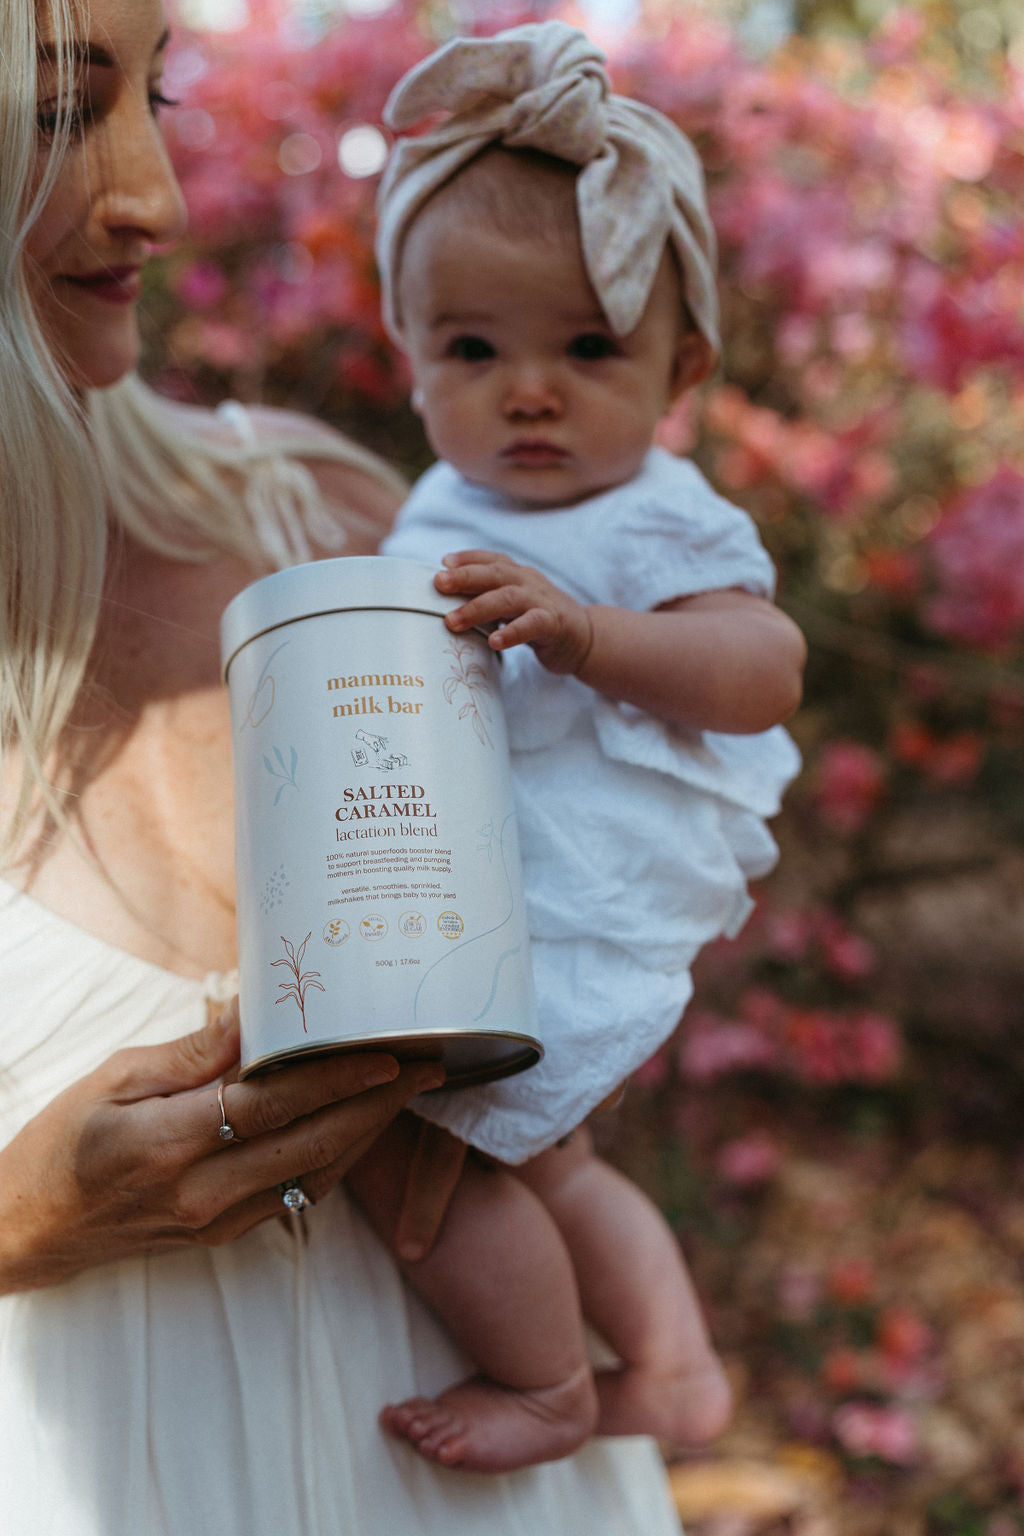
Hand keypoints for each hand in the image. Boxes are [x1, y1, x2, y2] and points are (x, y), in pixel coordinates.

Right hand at [0, 999, 442, 1293]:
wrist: (29, 1229)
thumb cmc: (62, 1143)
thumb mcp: (114, 1079)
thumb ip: (192, 1053)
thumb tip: (252, 1009)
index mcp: (170, 1144)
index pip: (274, 1105)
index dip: (338, 1079)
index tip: (388, 1053)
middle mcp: (203, 1192)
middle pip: (312, 1144)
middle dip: (378, 1105)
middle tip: (427, 1066)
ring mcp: (217, 1222)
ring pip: (316, 1177)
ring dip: (369, 1135)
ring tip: (408, 1092)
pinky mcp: (223, 1236)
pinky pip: (296, 1198)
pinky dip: (336, 1161)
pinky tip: (360, 1129)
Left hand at [435, 550, 592, 675]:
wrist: (585, 637)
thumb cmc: (539, 619)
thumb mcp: (514, 602)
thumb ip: (488, 596)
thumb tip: (448, 598)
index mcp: (517, 575)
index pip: (492, 560)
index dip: (468, 558)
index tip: (444, 562)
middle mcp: (528, 582)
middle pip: (495, 573)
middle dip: (465, 577)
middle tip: (439, 584)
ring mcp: (542, 602)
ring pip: (508, 598)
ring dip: (478, 608)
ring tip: (453, 621)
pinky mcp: (554, 624)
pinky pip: (532, 625)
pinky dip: (512, 632)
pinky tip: (495, 642)